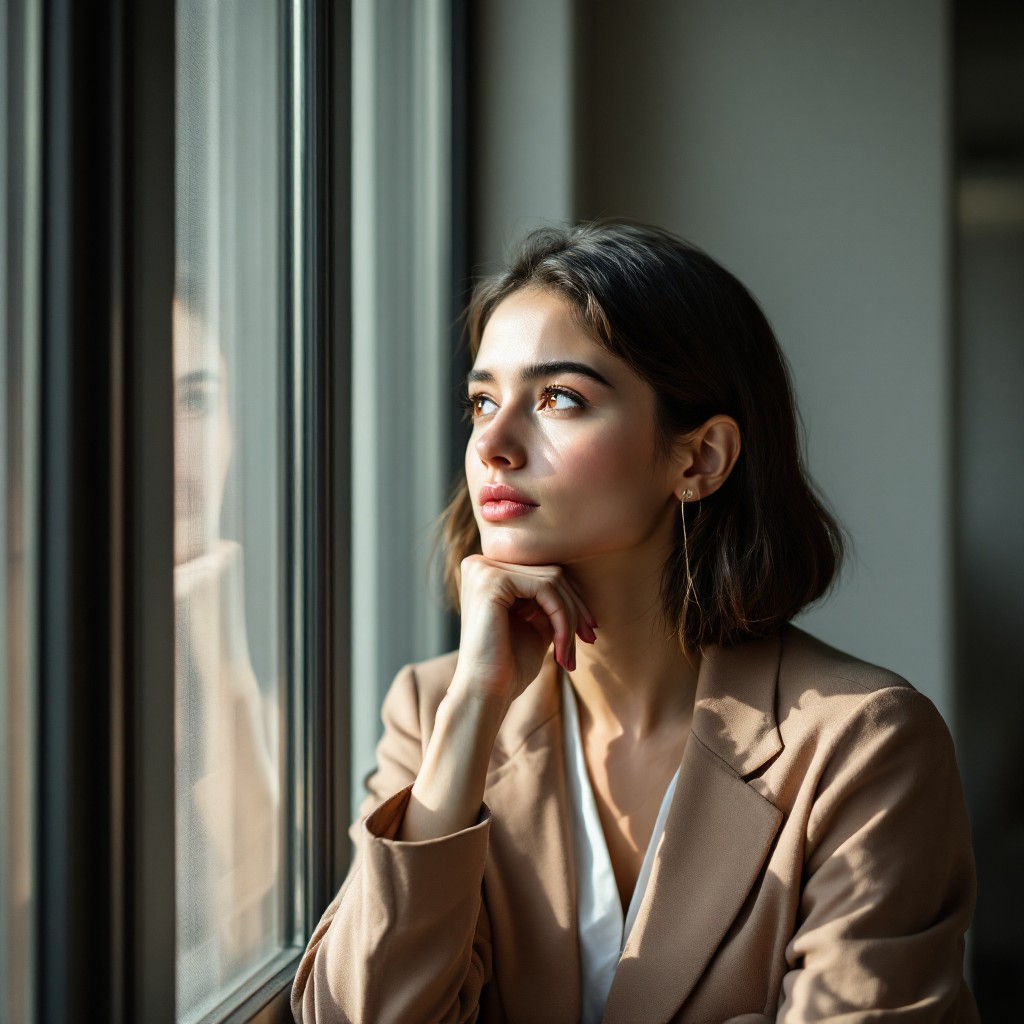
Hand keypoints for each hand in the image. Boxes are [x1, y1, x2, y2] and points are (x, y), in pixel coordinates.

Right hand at [451, 554, 597, 711]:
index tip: (588, 631)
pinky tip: (560, 648)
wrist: (485, 694)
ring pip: (552, 579)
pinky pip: (546, 588)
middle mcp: (481, 563)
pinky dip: (562, 618)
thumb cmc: (509, 666)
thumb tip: (580, 586)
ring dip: (570, 618)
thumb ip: (551, 601)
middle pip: (550, 572)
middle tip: (589, 639)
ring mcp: (484, 569)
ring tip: (569, 653)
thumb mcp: (536, 625)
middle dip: (575, 609)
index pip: (543, 572)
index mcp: (487, 572)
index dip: (571, 601)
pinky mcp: (492, 580)